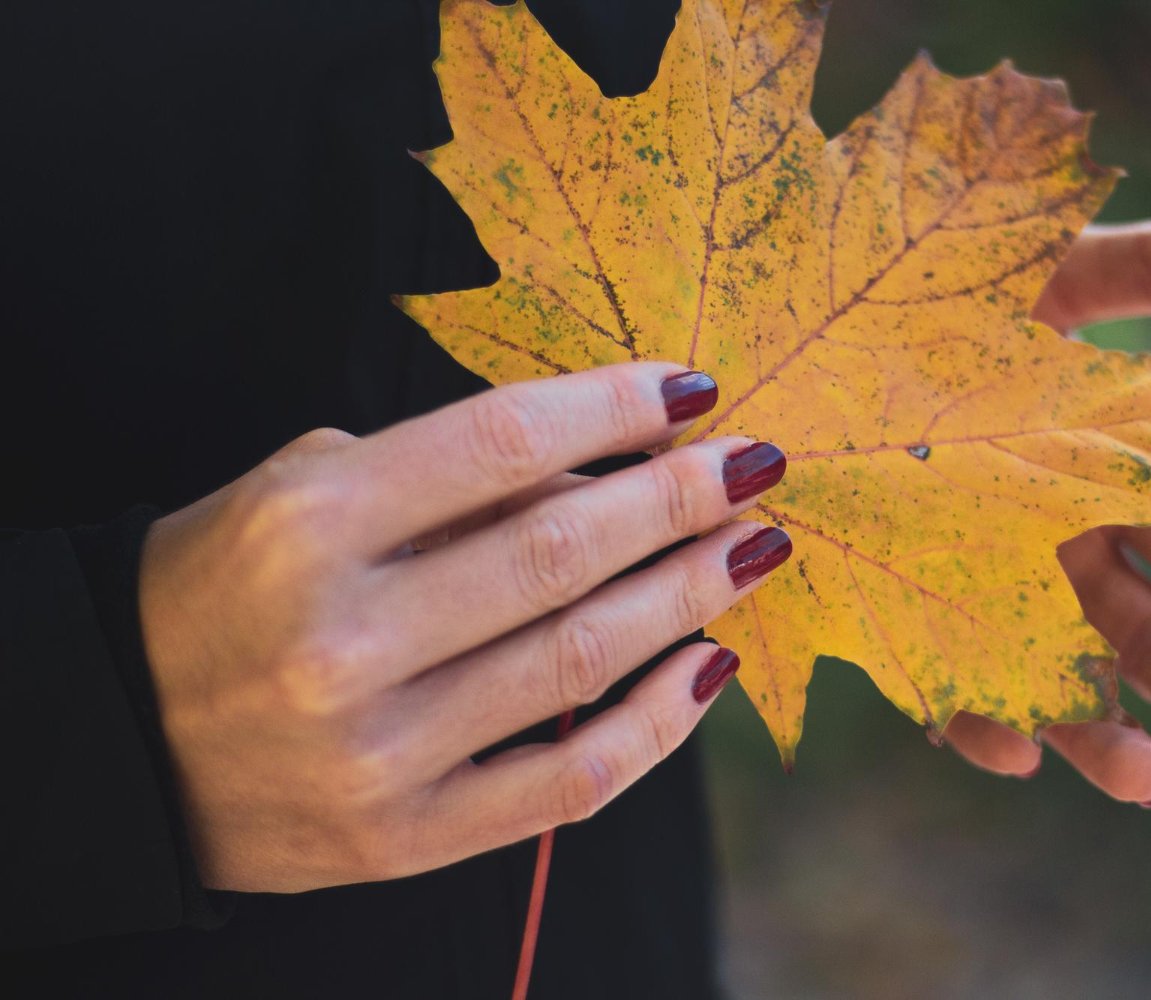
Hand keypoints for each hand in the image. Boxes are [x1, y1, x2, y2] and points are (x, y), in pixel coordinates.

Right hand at [139, 363, 791, 890]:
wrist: (126, 739)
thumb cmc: (228, 586)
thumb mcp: (305, 492)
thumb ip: (444, 481)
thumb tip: (606, 474)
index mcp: (310, 525)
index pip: (501, 442)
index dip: (615, 407)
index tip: (695, 389)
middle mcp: (345, 638)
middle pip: (561, 549)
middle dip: (681, 498)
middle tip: (756, 465)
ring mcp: (379, 751)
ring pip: (582, 658)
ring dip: (692, 593)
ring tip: (755, 545)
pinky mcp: (406, 836)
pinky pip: (570, 782)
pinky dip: (658, 724)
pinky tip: (711, 663)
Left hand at [944, 218, 1150, 804]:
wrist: (787, 331)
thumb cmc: (928, 292)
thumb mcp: (1043, 268)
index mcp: (1109, 475)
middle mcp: (1054, 544)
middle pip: (1144, 629)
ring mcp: (979, 590)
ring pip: (1058, 679)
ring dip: (1103, 733)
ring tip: (1147, 781)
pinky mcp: (899, 621)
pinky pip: (943, 687)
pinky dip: (977, 722)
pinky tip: (1005, 750)